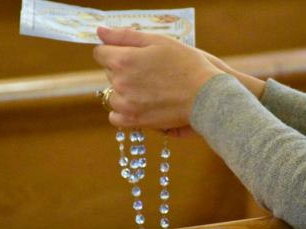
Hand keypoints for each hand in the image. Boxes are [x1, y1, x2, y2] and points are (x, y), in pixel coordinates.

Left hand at [93, 27, 223, 129]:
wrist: (205, 96)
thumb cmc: (186, 64)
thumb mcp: (158, 41)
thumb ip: (124, 36)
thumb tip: (99, 31)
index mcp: (123, 60)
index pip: (100, 53)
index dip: (114, 50)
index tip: (130, 53)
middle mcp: (120, 83)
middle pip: (109, 72)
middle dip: (123, 69)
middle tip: (148, 70)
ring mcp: (126, 104)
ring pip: (112, 93)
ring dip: (123, 89)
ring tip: (147, 88)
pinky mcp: (134, 120)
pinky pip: (115, 116)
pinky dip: (123, 110)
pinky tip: (137, 104)